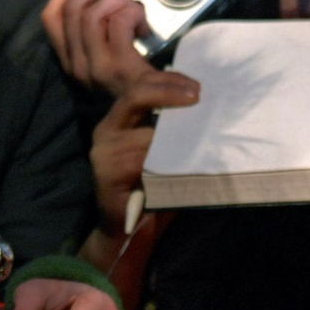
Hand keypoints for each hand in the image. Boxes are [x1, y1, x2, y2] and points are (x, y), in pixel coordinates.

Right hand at [41, 0, 154, 97]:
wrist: (150, 120)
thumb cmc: (132, 83)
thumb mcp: (106, 54)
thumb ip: (95, 27)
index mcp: (69, 58)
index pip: (50, 15)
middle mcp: (76, 64)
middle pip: (72, 8)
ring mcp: (95, 68)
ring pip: (93, 14)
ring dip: (118, 2)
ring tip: (135, 13)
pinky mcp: (119, 68)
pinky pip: (119, 24)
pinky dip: (135, 14)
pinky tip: (145, 28)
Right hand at [89, 68, 199, 237]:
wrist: (128, 229)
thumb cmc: (152, 184)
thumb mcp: (161, 148)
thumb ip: (171, 126)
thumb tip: (206, 103)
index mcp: (119, 118)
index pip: (141, 85)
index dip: (169, 80)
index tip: (197, 86)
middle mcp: (106, 129)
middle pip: (136, 96)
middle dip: (169, 92)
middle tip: (197, 97)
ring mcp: (104, 152)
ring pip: (145, 133)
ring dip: (175, 134)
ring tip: (201, 133)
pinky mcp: (106, 174)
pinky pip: (141, 161)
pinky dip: (165, 162)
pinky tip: (183, 164)